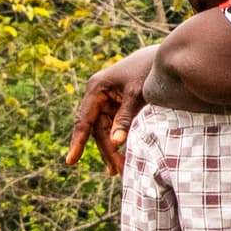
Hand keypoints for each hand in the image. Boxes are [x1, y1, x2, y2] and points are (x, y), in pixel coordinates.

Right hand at [69, 44, 161, 170]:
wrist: (160, 59)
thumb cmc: (147, 72)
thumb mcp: (137, 94)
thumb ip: (126, 117)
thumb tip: (116, 142)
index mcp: (96, 88)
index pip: (84, 120)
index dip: (78, 142)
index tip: (71, 161)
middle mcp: (96, 94)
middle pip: (96, 129)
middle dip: (106, 150)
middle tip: (115, 172)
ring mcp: (105, 100)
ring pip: (104, 130)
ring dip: (111, 149)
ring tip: (117, 171)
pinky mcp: (115, 105)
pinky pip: (112, 126)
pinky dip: (117, 140)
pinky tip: (120, 157)